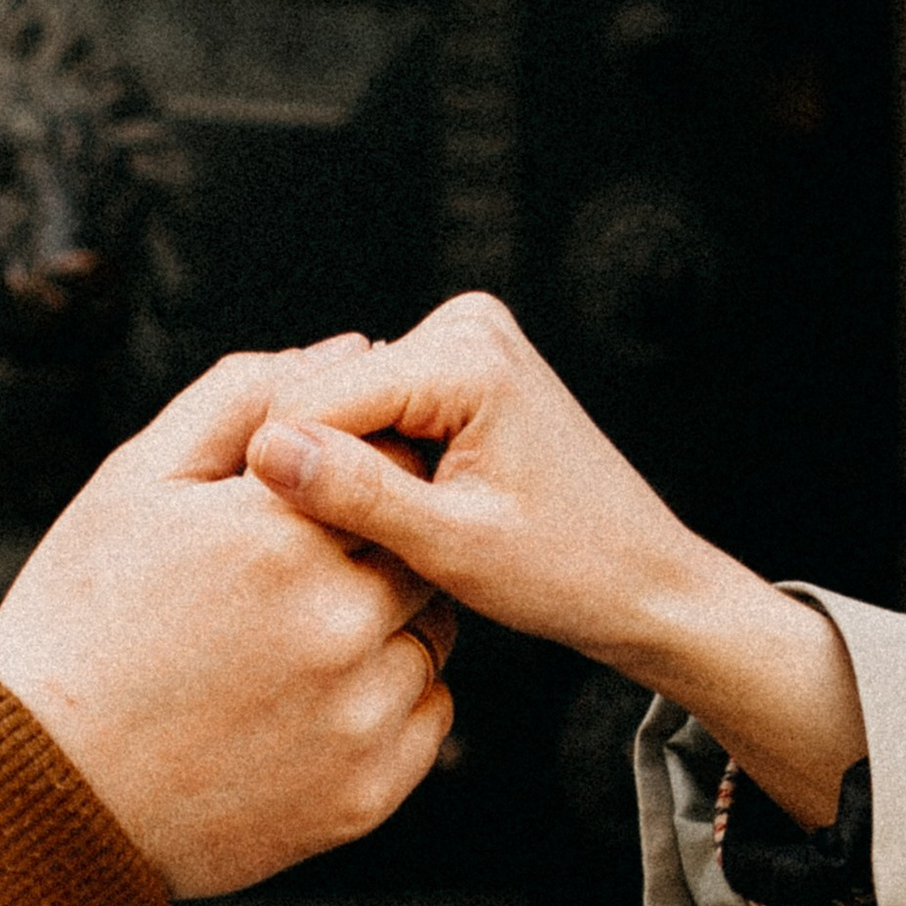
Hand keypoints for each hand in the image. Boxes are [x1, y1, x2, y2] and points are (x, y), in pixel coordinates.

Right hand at [0, 341, 456, 897]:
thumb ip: (242, 399)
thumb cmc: (79, 617)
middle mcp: (332, 624)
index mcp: (274, 534)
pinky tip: (315, 697)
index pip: (388, 463)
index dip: (362, 472)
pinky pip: (429, 715)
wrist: (39, 788)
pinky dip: (391, 698)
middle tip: (309, 567)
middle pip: (419, 548)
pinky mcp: (365, 794)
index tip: (321, 496)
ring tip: (303, 634)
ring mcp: (355, 717)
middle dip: (379, 543)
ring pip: (433, 633)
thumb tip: (349, 348)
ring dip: (391, 621)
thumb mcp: (135, 483)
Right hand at [246, 296, 863, 829]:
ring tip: (367, 537)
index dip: (279, 472)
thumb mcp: (451, 547)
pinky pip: (377, 410)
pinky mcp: (462, 368)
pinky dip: (371, 464)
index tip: (261, 542)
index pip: (317, 398)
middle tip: (320, 551)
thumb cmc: (567, 571)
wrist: (644, 579)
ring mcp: (466, 340)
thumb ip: (356, 494)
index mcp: (468, 357)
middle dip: (314, 469)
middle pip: (328, 395)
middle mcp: (467, 326)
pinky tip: (391, 515)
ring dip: (341, 470)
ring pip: (345, 405)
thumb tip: (264, 450)